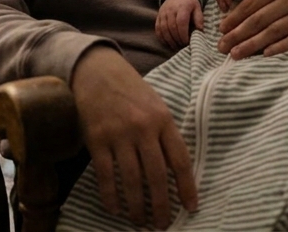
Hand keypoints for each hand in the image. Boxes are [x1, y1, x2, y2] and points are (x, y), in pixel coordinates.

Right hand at [70, 47, 197, 227]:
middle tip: (162, 224)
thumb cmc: (131, 91)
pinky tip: (115, 209)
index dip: (187, 186)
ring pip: (132, 179)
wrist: (98, 71)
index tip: (191, 207)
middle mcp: (143, 128)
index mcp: (163, 120)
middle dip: (161, 205)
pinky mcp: (97, 139)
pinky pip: (106, 175)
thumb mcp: (156, 105)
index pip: (180, 160)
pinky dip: (111, 196)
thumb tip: (177, 169)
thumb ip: (165, 133)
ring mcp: (119, 134)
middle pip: (156, 175)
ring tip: (140, 222)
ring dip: (137, 206)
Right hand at [155, 0, 202, 48]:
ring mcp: (163, 12)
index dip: (183, 34)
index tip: (187, 42)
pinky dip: (162, 37)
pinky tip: (167, 43)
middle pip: (172, 27)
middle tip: (182, 46)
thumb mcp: (197, 8)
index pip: (181, 22)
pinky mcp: (158, 16)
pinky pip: (158, 28)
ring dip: (169, 40)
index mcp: (182, 7)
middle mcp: (171, 9)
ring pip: (163, 29)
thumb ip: (199, 19)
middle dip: (177, 39)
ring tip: (175, 46)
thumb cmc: (190, 3)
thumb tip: (200, 32)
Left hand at [217, 0, 287, 58]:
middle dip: (237, 35)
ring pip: (273, 33)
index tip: (221, 28)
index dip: (235, 18)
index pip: (252, 4)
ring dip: (252, 45)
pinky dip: (280, 47)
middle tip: (221, 47)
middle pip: (258, 21)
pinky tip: (265, 54)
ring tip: (236, 54)